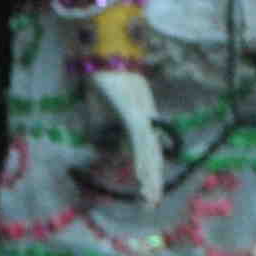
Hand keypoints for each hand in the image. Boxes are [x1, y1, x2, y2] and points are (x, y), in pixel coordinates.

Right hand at [94, 67, 163, 201]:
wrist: (105, 52)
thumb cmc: (103, 79)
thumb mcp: (101, 109)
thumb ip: (105, 127)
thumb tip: (103, 146)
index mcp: (142, 118)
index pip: (149, 149)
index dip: (150, 171)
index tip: (149, 192)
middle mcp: (147, 117)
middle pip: (154, 153)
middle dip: (153, 180)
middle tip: (152, 203)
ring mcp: (143, 114)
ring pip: (151, 150)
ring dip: (150, 174)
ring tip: (150, 196)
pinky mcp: (135, 111)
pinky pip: (140, 138)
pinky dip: (142, 157)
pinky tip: (142, 173)